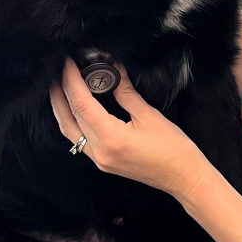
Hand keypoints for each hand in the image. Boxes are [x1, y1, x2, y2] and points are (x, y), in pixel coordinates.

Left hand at [50, 59, 209, 200]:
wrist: (184, 177)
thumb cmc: (174, 151)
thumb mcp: (150, 116)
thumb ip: (126, 93)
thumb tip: (114, 71)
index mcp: (112, 138)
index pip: (82, 104)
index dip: (72, 81)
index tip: (68, 64)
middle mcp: (100, 152)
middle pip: (69, 118)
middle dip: (59, 93)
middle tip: (57, 71)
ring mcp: (100, 160)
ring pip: (69, 131)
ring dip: (62, 108)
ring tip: (60, 87)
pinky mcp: (103, 162)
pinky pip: (78, 140)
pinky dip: (73, 121)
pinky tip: (74, 109)